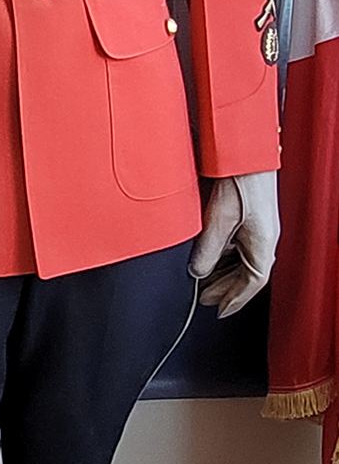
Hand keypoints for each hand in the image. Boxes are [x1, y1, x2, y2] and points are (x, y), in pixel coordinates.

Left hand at [188, 171, 278, 316]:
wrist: (245, 152)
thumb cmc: (239, 181)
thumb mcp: (217, 220)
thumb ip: (207, 249)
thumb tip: (197, 271)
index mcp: (263, 246)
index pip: (250, 285)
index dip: (234, 300)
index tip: (218, 311)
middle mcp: (265, 240)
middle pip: (247, 275)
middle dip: (225, 289)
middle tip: (204, 299)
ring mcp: (260, 229)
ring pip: (242, 261)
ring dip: (223, 273)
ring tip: (203, 281)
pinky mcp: (252, 218)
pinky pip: (239, 246)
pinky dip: (224, 256)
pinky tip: (210, 256)